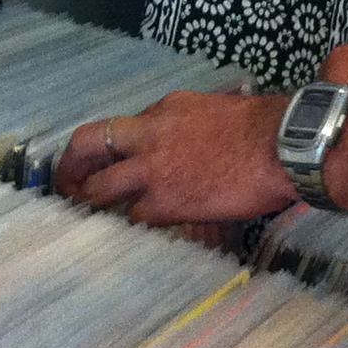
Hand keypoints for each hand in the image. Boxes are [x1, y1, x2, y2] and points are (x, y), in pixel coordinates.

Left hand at [54, 90, 296, 225]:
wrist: (280, 146)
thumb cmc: (263, 128)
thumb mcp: (218, 111)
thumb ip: (194, 125)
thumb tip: (196, 143)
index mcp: (166, 109)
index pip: (124, 127)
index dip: (114, 148)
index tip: (109, 161)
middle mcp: (149, 135)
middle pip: (90, 143)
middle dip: (72, 165)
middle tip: (67, 186)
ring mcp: (153, 170)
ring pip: (101, 188)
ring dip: (94, 204)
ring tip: (91, 219)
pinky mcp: (165, 202)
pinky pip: (135, 218)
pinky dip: (133, 227)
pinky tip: (132, 237)